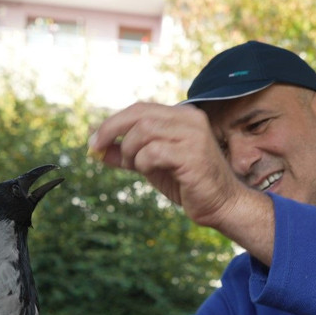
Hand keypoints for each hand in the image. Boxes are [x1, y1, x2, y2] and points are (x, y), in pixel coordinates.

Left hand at [88, 102, 244, 229]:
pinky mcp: (192, 155)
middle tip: (96, 148)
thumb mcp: (152, 166)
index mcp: (182, 117)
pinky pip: (153, 152)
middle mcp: (189, 119)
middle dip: (112, 130)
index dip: (113, 122)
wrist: (221, 206)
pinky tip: (152, 173)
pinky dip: (143, 163)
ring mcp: (193, 135)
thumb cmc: (187, 185)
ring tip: (137, 167)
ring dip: (131, 151)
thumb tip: (98, 150)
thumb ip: (128, 155)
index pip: (140, 109)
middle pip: (139, 114)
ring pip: (144, 130)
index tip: (94, 140)